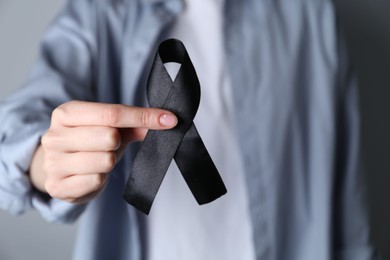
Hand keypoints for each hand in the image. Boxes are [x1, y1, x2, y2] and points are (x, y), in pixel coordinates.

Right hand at [29, 101, 176, 203]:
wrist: (60, 167)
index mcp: (66, 113)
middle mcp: (54, 136)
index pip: (112, 113)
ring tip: (98, 160)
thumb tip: (166, 121)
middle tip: (108, 146)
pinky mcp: (57, 186)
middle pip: (109, 136)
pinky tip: (91, 174)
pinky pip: (97, 181)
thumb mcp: (109, 127)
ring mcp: (53, 162)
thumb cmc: (88, 142)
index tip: (169, 120)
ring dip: (109, 162)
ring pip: (105, 161)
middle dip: (117, 143)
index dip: (144, 117)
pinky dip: (101, 178)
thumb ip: (135, 123)